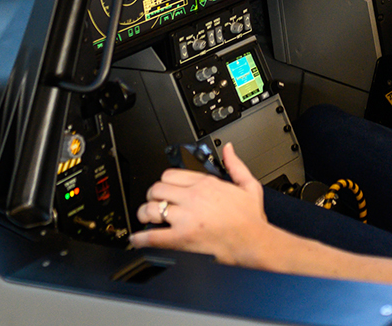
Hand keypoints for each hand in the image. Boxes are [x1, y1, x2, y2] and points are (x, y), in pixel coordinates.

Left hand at [130, 143, 274, 266]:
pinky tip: (137, 240)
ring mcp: (186, 218)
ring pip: (151, 209)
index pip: (171, 175)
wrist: (255, 243)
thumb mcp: (248, 185)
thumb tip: (228, 149)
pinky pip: (153, 236)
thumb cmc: (251, 219)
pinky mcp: (182, 238)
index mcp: (206, 183)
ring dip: (144, 214)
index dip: (163, 183)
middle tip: (152, 203)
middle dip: (151, 196)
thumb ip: (235, 164)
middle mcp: (193, 197)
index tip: (164, 190)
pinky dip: (140, 239)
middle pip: (157, 189)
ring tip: (145, 219)